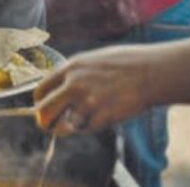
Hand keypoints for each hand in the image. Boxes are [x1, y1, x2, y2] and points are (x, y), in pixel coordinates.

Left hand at [33, 45, 154, 135]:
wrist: (151, 72)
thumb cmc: (125, 64)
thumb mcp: (91, 60)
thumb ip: (73, 74)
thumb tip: (58, 90)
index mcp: (70, 68)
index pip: (40, 91)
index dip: (39, 104)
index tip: (42, 111)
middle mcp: (74, 84)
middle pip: (44, 112)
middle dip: (45, 122)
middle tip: (49, 127)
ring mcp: (88, 102)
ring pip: (65, 125)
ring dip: (71, 126)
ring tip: (82, 120)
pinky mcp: (102, 116)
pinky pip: (87, 129)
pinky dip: (92, 127)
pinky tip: (103, 116)